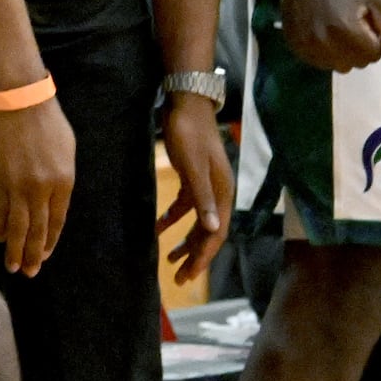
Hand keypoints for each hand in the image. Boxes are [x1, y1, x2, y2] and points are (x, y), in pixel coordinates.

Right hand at [0, 89, 75, 274]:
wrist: (20, 102)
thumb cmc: (47, 122)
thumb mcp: (66, 151)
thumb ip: (60, 178)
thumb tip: (52, 201)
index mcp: (64, 182)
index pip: (57, 221)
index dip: (50, 241)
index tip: (45, 255)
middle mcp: (43, 189)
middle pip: (38, 230)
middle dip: (34, 254)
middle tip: (30, 273)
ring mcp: (19, 187)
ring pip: (18, 227)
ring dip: (15, 249)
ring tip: (13, 266)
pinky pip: (0, 211)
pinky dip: (0, 227)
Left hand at [159, 91, 231, 281]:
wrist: (186, 102)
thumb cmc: (189, 134)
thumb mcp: (193, 167)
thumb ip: (202, 198)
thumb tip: (213, 230)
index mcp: (222, 193)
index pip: (215, 234)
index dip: (203, 257)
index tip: (188, 277)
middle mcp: (218, 193)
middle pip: (209, 232)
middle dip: (195, 256)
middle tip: (178, 279)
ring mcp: (206, 185)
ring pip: (198, 222)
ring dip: (185, 242)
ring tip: (170, 262)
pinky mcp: (193, 177)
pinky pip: (185, 206)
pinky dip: (173, 219)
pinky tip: (158, 229)